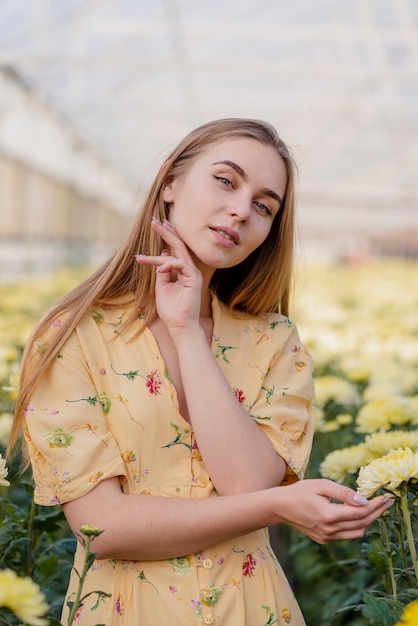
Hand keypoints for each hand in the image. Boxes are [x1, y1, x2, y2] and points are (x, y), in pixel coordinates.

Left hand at [136, 218, 202, 333]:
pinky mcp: (194, 280)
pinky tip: (158, 270)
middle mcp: (189, 270)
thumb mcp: (161, 287)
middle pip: (178, 245)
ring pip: (177, 254)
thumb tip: (161, 257)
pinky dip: (168, 265)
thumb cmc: (170, 310)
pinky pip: (181, 265)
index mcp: (182, 271)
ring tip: (141, 258)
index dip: (166, 236)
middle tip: (154, 221)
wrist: (179, 326)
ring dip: (158, 254)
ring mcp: (193, 274)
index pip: (174, 249)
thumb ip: (161, 272)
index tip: (155, 225)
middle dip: (166, 232)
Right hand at [275, 478, 390, 543]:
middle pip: (362, 524)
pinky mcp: (324, 540)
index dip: (376, 505)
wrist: (280, 507)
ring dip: (367, 520)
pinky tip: (355, 513)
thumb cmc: (300, 492)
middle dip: (377, 513)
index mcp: (328, 515)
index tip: (385, 498)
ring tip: (373, 507)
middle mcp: (329, 530)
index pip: (360, 512)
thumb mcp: (321, 485)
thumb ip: (344, 493)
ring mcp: (327, 537)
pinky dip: (354, 525)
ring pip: (357, 532)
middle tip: (386, 502)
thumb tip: (364, 500)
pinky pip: (346, 535)